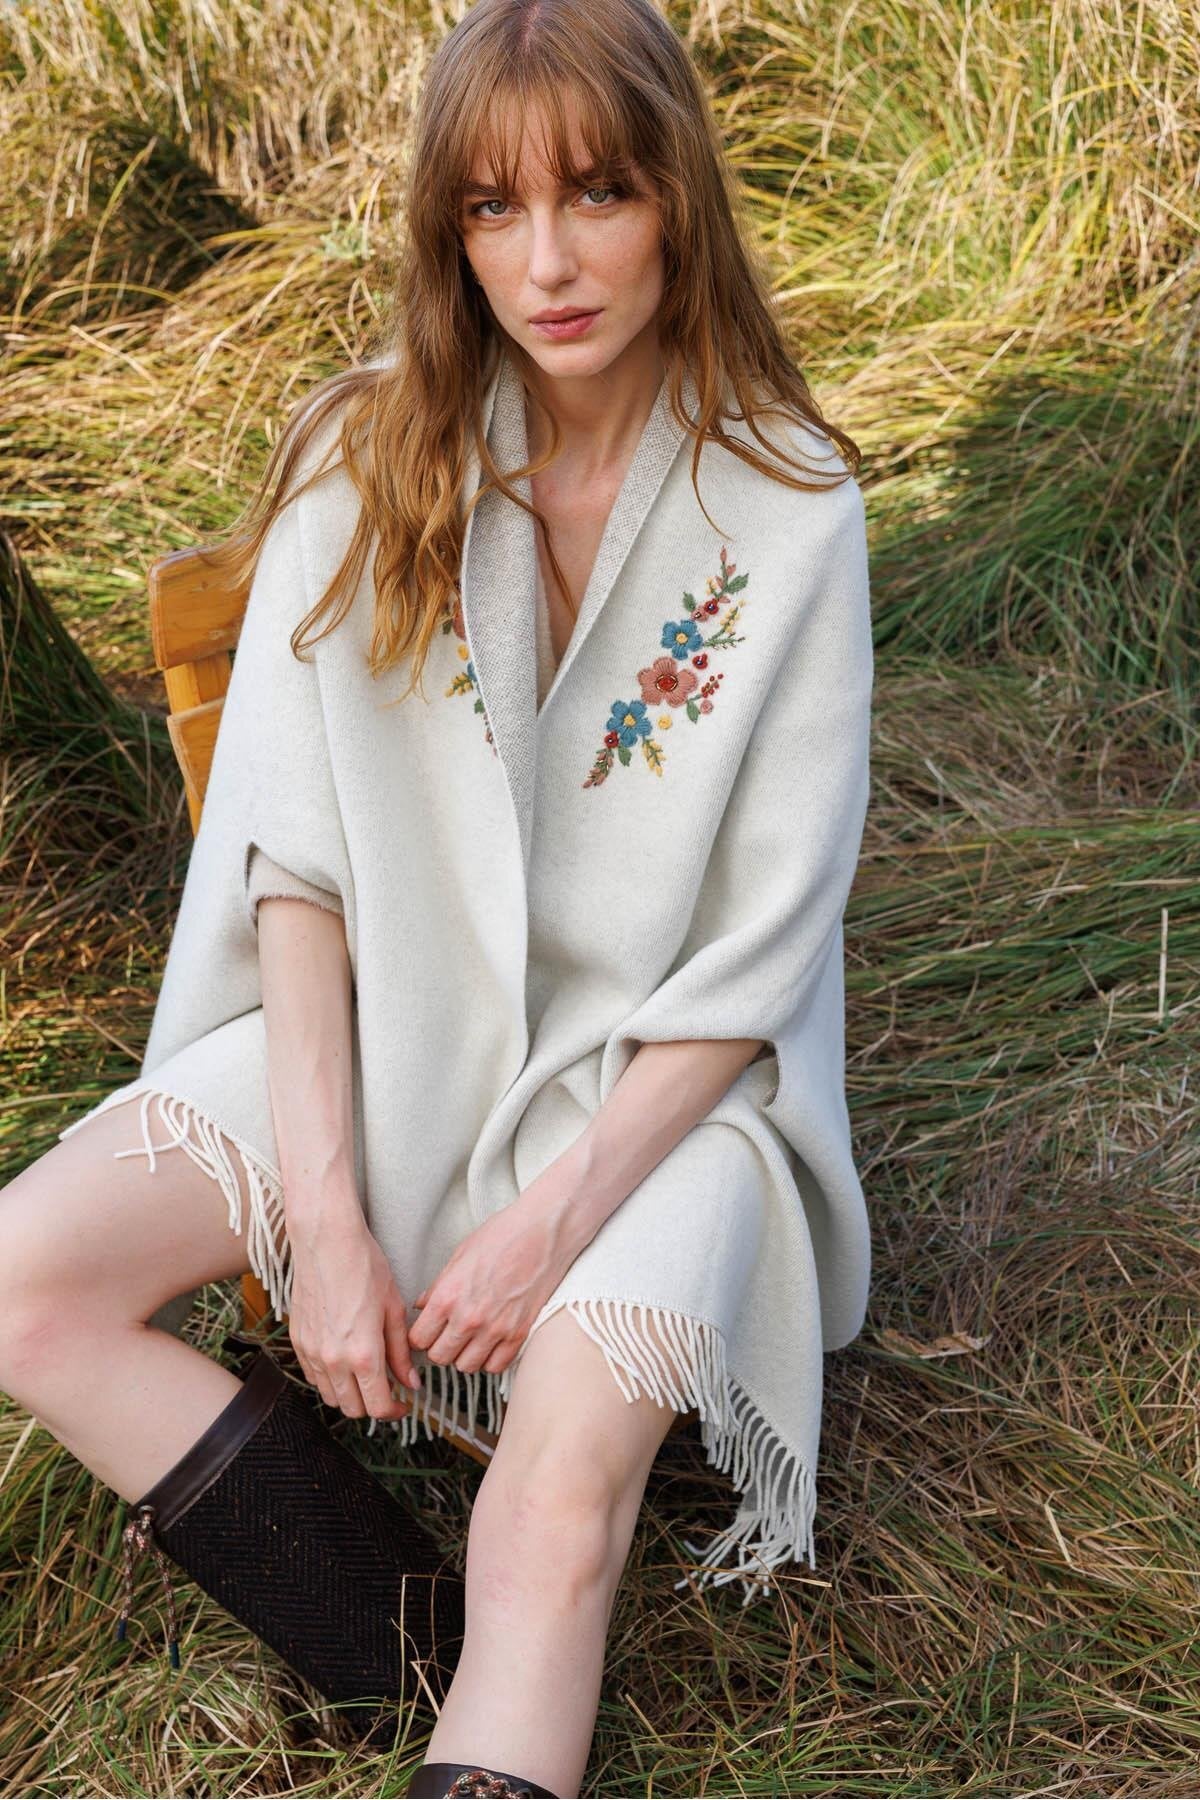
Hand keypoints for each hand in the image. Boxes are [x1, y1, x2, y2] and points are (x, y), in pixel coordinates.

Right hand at [286, 1203, 423, 1420]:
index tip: (403, 1403)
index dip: (395, 1411)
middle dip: (373, 1405)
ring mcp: (312, 1352)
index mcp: (364, 1355)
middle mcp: (334, 1361)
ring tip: (366, 1375)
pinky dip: (329, 1379)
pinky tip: (344, 1361)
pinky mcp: (298, 1341)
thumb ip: (400, 1353)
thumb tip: (411, 1382)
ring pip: (330, 1397)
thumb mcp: (394, 1310)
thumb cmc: (365, 1267)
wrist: (327, 1242)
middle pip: (353, 1409)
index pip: (378, 1407)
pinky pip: (313, 1376)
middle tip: (388, 1389)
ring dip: (350, 1395)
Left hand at [408, 1190, 584, 1378]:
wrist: (542, 1231)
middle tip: (447, 1335)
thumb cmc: (502, 1235)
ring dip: (464, 1355)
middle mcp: (469, 1318)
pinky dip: (491, 1359)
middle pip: (439, 1357)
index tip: (427, 1332)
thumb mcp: (460, 1255)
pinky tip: (491, 1343)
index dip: (420, 1336)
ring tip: (470, 1340)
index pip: (418, 1339)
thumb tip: (423, 1305)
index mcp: (448, 1296)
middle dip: (440, 1347)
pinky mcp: (519, 1334)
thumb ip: (439, 1286)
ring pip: (466, 1366)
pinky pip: (496, 1366)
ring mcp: (495, 1329)